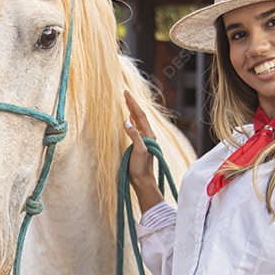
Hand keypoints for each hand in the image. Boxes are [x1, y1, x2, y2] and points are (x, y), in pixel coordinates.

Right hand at [123, 91, 163, 209]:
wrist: (143, 181)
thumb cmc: (141, 168)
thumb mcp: (138, 151)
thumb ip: (134, 136)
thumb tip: (127, 121)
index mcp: (148, 134)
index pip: (140, 115)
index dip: (132, 103)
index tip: (125, 93)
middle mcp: (148, 135)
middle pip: (139, 115)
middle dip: (132, 104)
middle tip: (125, 92)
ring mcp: (144, 139)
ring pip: (138, 120)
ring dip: (132, 110)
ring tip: (127, 101)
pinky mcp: (139, 144)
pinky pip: (136, 127)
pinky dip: (132, 120)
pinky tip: (129, 118)